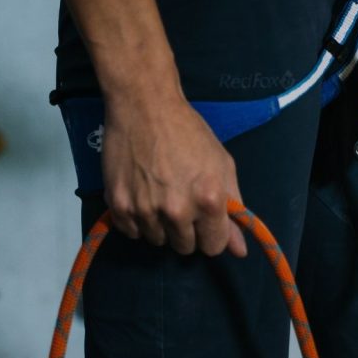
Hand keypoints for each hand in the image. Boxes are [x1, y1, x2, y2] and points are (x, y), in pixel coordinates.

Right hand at [101, 92, 247, 257]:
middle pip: (184, 247)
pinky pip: (131, 232)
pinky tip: (141, 195)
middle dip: (186, 230)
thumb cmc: (189, 133)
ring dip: (160, 225)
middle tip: (181, 202)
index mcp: (209, 201)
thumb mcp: (222, 165)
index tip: (205, 220)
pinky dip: (137, 220)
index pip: (213, 247)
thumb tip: (239, 250)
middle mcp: (177, 211)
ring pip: (157, 241)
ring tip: (159, 194)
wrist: (145, 107)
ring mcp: (145, 210)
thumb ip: (233, 209)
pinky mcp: (119, 206)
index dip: (211, 234)